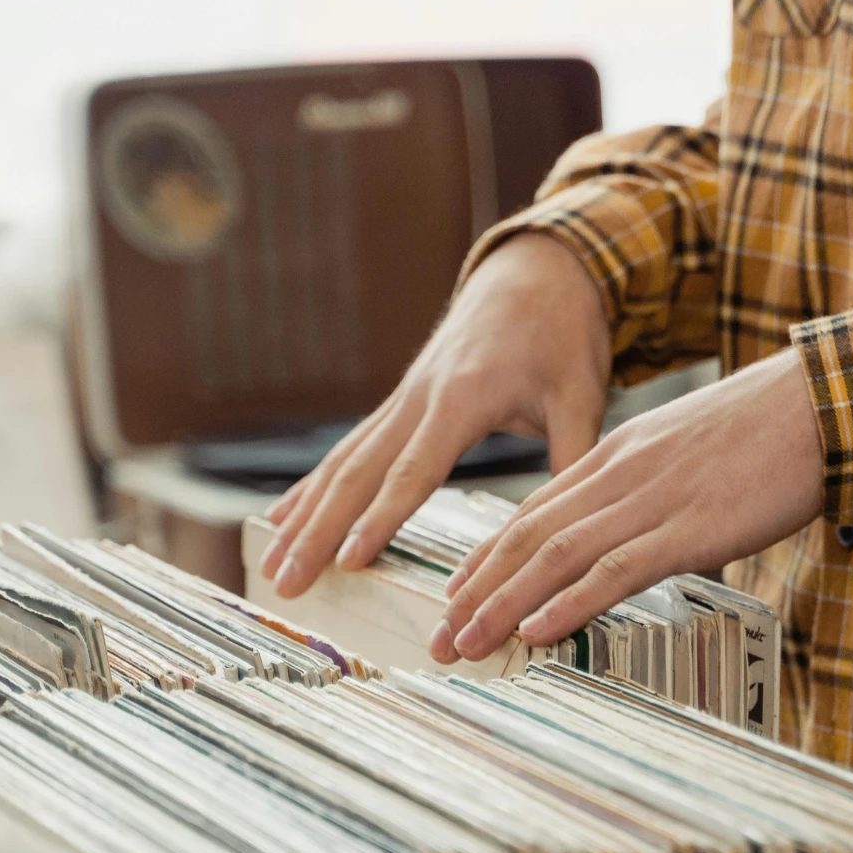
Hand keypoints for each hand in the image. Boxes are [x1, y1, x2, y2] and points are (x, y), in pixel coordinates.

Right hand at [258, 233, 609, 595]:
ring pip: (342, 462)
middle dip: (318, 530)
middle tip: (286, 580)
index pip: (414, 470)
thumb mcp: (582, 392)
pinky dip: (313, 486)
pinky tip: (282, 517)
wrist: (535, 272)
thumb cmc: (562, 332)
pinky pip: (348, 449)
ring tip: (270, 563)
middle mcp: (420, 397)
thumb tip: (575, 527)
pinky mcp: (400, 403)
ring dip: (304, 515)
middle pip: (358, 472)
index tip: (348, 559)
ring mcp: (403, 399)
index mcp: (464, 398)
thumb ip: (574, 456)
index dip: (380, 518)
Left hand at [432, 349, 824, 661]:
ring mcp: (652, 500)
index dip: (487, 556)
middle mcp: (621, 475)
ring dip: (502, 605)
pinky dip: (568, 602)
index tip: (456, 593)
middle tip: (438, 637)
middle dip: (476, 591)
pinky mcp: (690, 527)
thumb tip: (643, 529)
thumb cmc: (773, 429)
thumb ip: (656, 485)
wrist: (827, 401)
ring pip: (556, 555)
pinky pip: (616, 569)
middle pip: (527, 537)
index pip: (534, 510)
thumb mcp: (693, 449)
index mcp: (620, 454)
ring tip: (464, 643)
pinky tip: (536, 630)